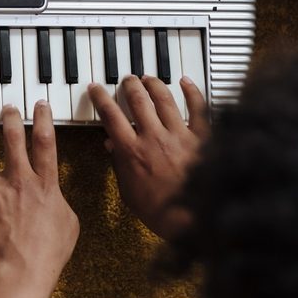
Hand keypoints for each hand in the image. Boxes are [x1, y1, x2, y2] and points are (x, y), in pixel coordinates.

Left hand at [0, 102, 78, 297]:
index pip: (46, 143)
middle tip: (6, 108)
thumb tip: (54, 195)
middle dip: (9, 119)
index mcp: (45, 185)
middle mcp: (20, 181)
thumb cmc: (49, 253)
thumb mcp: (69, 224)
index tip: (40, 106)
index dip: (44, 120)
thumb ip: (59, 202)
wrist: (21, 271)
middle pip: (12, 139)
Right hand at [88, 75, 209, 237]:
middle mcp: (153, 138)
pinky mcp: (201, 138)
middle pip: (138, 100)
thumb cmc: (161, 211)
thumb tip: (111, 146)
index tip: (96, 88)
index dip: (100, 98)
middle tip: (126, 80)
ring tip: (148, 78)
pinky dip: (192, 92)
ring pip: (164, 99)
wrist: (193, 219)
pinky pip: (197, 108)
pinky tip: (185, 82)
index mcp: (132, 151)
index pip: (110, 115)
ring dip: (154, 84)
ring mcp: (178, 135)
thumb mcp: (128, 192)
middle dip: (129, 85)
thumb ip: (119, 165)